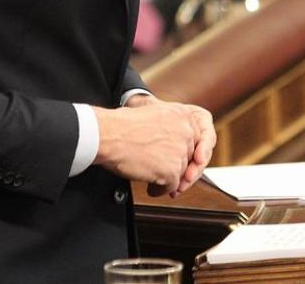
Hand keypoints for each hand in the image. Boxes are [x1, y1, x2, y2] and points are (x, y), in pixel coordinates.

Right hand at [93, 96, 215, 197]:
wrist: (108, 135)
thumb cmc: (122, 125)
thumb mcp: (152, 113)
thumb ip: (170, 124)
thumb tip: (172, 140)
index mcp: (182, 114)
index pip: (195, 139)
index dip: (184, 153)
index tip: (177, 161)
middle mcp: (186, 131)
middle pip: (188, 158)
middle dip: (176, 168)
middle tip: (164, 174)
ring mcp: (180, 152)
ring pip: (181, 173)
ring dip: (168, 180)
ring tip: (153, 179)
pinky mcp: (172, 170)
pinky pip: (171, 187)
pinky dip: (161, 190)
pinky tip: (150, 187)